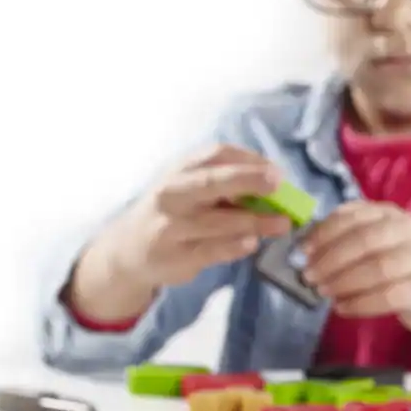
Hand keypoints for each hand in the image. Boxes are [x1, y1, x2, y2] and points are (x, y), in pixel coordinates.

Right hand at [67, 144, 303, 322]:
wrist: (128, 249)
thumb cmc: (171, 212)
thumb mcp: (188, 188)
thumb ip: (222, 184)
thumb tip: (274, 186)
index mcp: (180, 170)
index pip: (216, 154)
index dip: (249, 160)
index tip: (275, 170)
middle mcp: (172, 194)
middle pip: (212, 182)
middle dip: (248, 180)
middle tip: (278, 184)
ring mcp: (171, 226)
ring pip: (218, 221)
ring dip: (255, 221)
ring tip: (282, 224)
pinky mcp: (175, 256)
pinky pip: (211, 250)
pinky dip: (235, 246)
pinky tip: (252, 243)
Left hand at [300, 202, 410, 344]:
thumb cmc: (406, 264)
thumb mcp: (380, 241)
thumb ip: (349, 240)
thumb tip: (306, 252)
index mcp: (390, 213)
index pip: (352, 215)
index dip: (323, 233)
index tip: (302, 251)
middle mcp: (407, 230)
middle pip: (363, 240)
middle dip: (330, 259)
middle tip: (309, 277)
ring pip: (376, 268)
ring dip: (343, 282)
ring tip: (324, 293)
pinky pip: (387, 296)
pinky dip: (360, 304)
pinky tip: (342, 308)